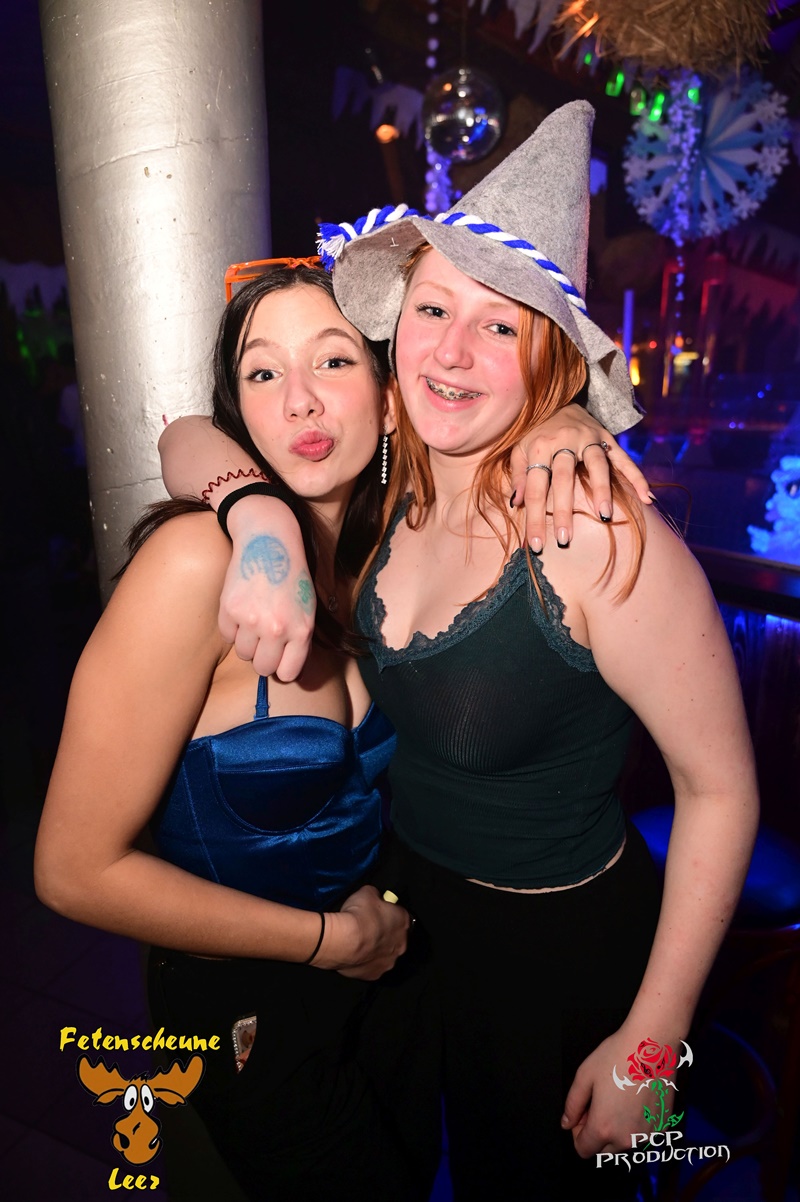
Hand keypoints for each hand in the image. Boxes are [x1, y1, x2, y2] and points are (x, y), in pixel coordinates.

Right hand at [219, 496, 314, 679]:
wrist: (270, 540)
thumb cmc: (291, 576)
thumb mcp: (308, 608)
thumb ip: (300, 639)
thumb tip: (285, 669)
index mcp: (301, 630)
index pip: (287, 673)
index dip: (282, 668)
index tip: (279, 660)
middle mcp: (277, 628)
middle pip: (262, 668)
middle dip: (263, 657)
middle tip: (264, 639)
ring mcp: (251, 620)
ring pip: (243, 653)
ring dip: (247, 642)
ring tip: (255, 620)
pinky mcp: (229, 609)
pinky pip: (227, 636)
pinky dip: (232, 627)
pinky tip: (242, 608)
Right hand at [319, 886, 409, 980]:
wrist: (342, 941)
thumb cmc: (358, 914)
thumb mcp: (367, 892)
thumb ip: (376, 896)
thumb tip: (376, 899)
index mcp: (404, 922)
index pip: (401, 915)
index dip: (389, 913)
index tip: (378, 912)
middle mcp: (401, 945)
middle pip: (396, 938)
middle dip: (386, 934)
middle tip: (369, 929)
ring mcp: (388, 963)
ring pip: (385, 955)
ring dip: (376, 950)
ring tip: (359, 944)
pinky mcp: (375, 975)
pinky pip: (371, 966)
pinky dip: (365, 962)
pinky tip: (354, 956)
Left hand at [509, 404, 650, 549]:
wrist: (557, 397)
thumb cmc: (535, 432)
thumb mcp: (519, 449)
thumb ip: (519, 475)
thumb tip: (516, 503)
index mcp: (539, 447)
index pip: (535, 489)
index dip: (534, 518)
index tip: (535, 546)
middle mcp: (564, 441)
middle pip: (563, 479)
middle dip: (563, 511)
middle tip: (564, 540)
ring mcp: (588, 437)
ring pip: (596, 465)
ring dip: (601, 490)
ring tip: (604, 516)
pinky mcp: (606, 436)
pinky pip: (623, 458)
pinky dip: (636, 477)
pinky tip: (647, 498)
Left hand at [561, 1027, 677, 1158]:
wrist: (653, 1047)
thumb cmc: (618, 1056)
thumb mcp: (584, 1076)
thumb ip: (572, 1105)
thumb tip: (567, 1123)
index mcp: (604, 1127)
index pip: (583, 1150)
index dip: (578, 1132)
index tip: (583, 1114)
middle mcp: (627, 1138)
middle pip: (604, 1150)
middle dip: (598, 1132)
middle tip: (600, 1104)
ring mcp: (646, 1135)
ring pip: (624, 1143)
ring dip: (618, 1130)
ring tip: (618, 1098)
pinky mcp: (661, 1127)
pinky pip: (642, 1134)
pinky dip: (636, 1124)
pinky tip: (635, 1099)